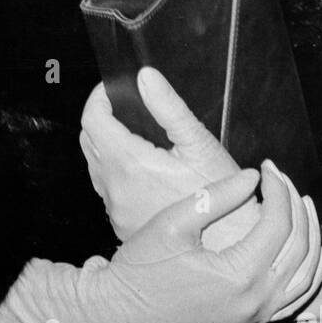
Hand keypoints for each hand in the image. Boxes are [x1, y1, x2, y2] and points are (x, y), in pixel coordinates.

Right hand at [0, 162, 321, 322]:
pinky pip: (296, 298)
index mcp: (239, 275)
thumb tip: (252, 177)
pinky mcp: (249, 320)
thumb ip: (216, 198)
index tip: (266, 166)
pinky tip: (313, 254)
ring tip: (303, 205)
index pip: (277, 224)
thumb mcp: (174, 223)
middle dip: (295, 205)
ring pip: (306, 276)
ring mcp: (255, 315)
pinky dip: (310, 273)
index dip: (277, 189)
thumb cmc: (143, 268)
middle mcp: (255, 300)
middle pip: (298, 247)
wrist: (124, 311)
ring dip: (311, 238)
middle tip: (281, 177)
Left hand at [80, 66, 256, 249]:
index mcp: (129, 164)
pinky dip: (116, 175)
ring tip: (136, 138)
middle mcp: (116, 189)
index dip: (98, 98)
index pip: (92, 120)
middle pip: (89, 141)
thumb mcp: (200, 144)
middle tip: (124, 109)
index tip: (111, 89)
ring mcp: (117, 211)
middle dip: (101, 119)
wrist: (232, 246)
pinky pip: (109, 193)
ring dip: (107, 148)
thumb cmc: (223, 196)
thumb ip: (169, 107)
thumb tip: (145, 76)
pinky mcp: (123, 226)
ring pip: (96, 168)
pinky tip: (143, 172)